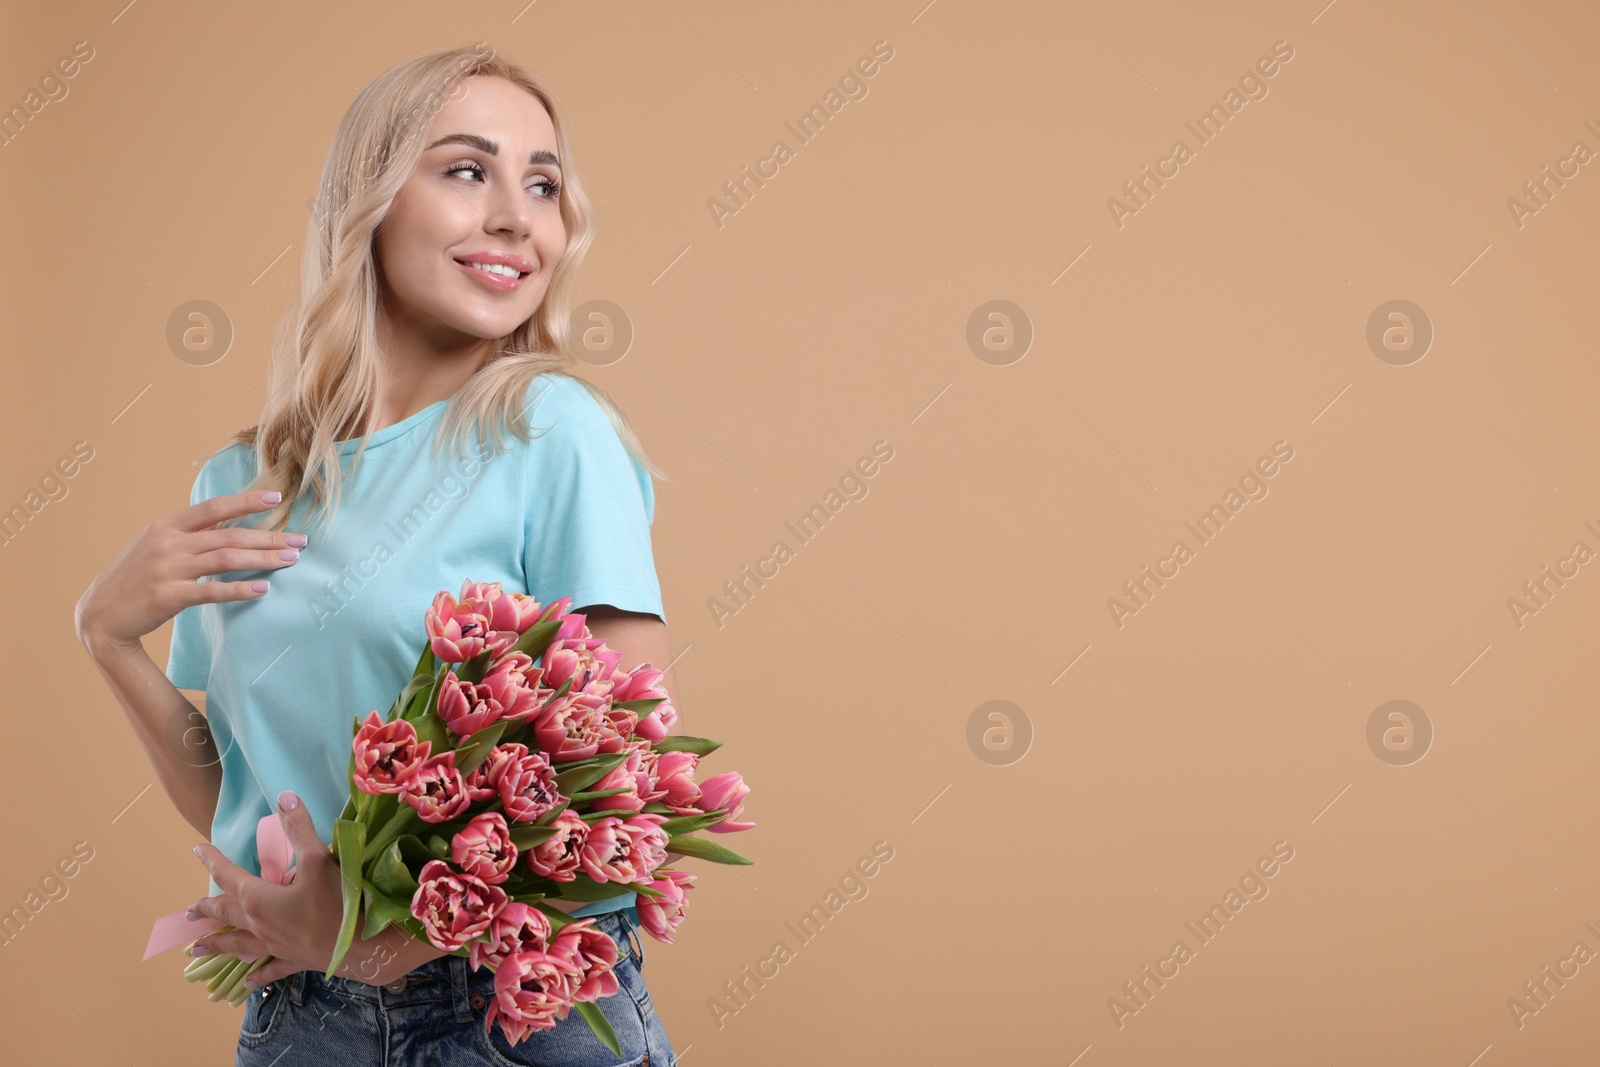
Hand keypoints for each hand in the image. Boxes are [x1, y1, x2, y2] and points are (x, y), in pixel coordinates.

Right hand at [74, 488, 304, 656]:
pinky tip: (263, 589)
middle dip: (270, 537)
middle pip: (230, 535)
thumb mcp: (156, 544)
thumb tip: (229, 520)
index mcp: (166, 525)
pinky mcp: (168, 597)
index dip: (247, 501)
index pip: (214, 507)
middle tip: (301, 541)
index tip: (277, 498)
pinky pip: (212, 591)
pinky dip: (240, 589)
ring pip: (226, 559)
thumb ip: (189, 532)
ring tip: (291, 560)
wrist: (101, 613)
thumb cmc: (136, 576)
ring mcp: (167, 569)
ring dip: (263, 559)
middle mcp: (168, 543)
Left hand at [187, 791, 347, 978]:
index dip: (212, 860)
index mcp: (259, 898)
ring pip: (238, 945)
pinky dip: (256, 974)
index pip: (228, 875)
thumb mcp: (318, 858)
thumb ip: (299, 828)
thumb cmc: (338, 901)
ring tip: (198, 949)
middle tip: (188, 913)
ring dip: (217, 944)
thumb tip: (283, 797)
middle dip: (206, 910)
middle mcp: (259, 924)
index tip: (197, 850)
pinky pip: (269, 968)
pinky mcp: (293, 960)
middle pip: (225, 914)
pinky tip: (247, 983)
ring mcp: (274, 945)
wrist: (362, 947)